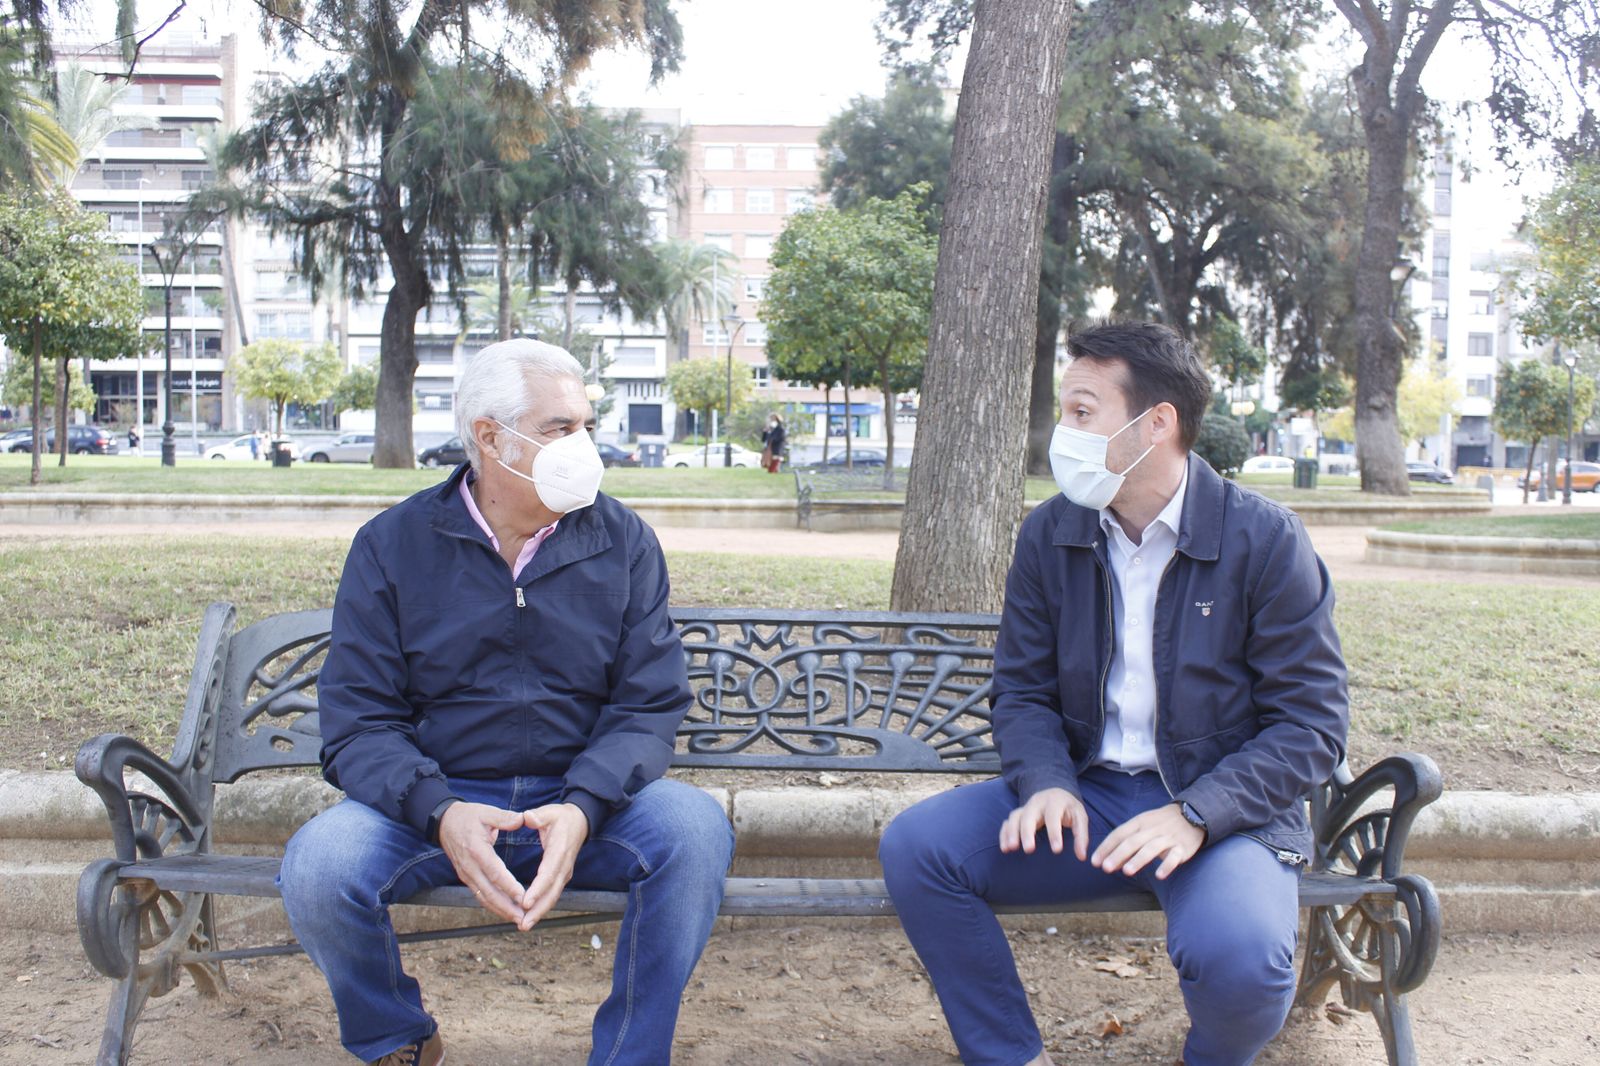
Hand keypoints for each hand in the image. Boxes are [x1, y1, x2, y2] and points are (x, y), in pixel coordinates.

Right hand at [438, 802, 529, 923]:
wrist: (444, 822)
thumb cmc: (467, 816)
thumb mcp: (486, 812)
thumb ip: (504, 818)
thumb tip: (522, 819)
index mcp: (476, 849)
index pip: (494, 872)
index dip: (508, 886)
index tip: (523, 896)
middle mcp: (470, 866)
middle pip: (489, 891)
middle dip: (506, 907)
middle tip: (523, 917)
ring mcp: (466, 874)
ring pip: (484, 897)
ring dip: (500, 910)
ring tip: (517, 919)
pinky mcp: (466, 877)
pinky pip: (480, 894)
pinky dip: (492, 904)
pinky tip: (505, 910)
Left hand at [517, 802, 590, 931]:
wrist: (581, 821)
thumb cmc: (562, 817)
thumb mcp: (550, 812)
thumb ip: (538, 816)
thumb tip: (527, 817)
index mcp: (560, 850)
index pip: (549, 873)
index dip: (538, 889)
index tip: (526, 902)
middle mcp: (564, 865)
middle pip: (552, 892)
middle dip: (538, 910)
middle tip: (523, 924)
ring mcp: (565, 872)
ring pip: (553, 896)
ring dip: (540, 912)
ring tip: (524, 925)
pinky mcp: (562, 876)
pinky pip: (552, 894)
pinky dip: (542, 906)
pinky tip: (530, 916)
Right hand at [998, 787, 1088, 860]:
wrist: (1056, 793)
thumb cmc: (1068, 809)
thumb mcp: (1080, 818)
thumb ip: (1081, 836)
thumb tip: (1081, 857)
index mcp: (1054, 802)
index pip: (1053, 817)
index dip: (1054, 833)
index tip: (1057, 850)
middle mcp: (1037, 803)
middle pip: (1028, 816)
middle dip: (1027, 832)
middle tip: (1029, 850)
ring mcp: (1025, 807)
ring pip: (1014, 817)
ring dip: (1011, 832)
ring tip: (1010, 849)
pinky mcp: (1018, 814)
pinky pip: (1007, 822)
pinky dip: (1004, 834)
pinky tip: (1005, 848)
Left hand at [1091, 803, 1203, 879]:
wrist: (1192, 814)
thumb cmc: (1159, 824)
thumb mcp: (1141, 826)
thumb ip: (1125, 842)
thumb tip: (1107, 861)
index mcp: (1139, 822)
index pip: (1119, 834)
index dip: (1106, 847)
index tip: (1094, 862)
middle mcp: (1152, 829)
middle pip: (1133, 841)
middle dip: (1118, 855)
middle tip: (1106, 868)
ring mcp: (1168, 838)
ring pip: (1152, 848)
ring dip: (1138, 860)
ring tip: (1126, 871)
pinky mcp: (1183, 847)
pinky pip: (1175, 856)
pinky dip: (1167, 865)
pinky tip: (1159, 876)